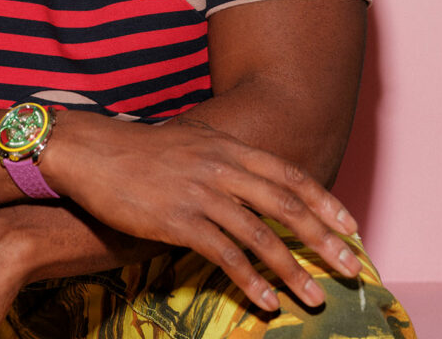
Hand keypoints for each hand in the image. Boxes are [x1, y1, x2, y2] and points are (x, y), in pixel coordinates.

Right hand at [45, 114, 362, 312]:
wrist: (91, 152)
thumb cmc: (139, 150)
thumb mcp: (189, 141)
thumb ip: (223, 157)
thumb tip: (254, 179)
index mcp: (226, 146)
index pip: (288, 174)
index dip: (323, 201)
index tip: (350, 226)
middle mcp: (220, 166)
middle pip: (284, 205)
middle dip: (323, 239)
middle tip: (349, 269)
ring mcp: (199, 192)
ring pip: (260, 235)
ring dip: (292, 271)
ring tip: (314, 298)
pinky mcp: (177, 219)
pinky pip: (224, 255)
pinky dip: (249, 281)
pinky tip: (266, 301)